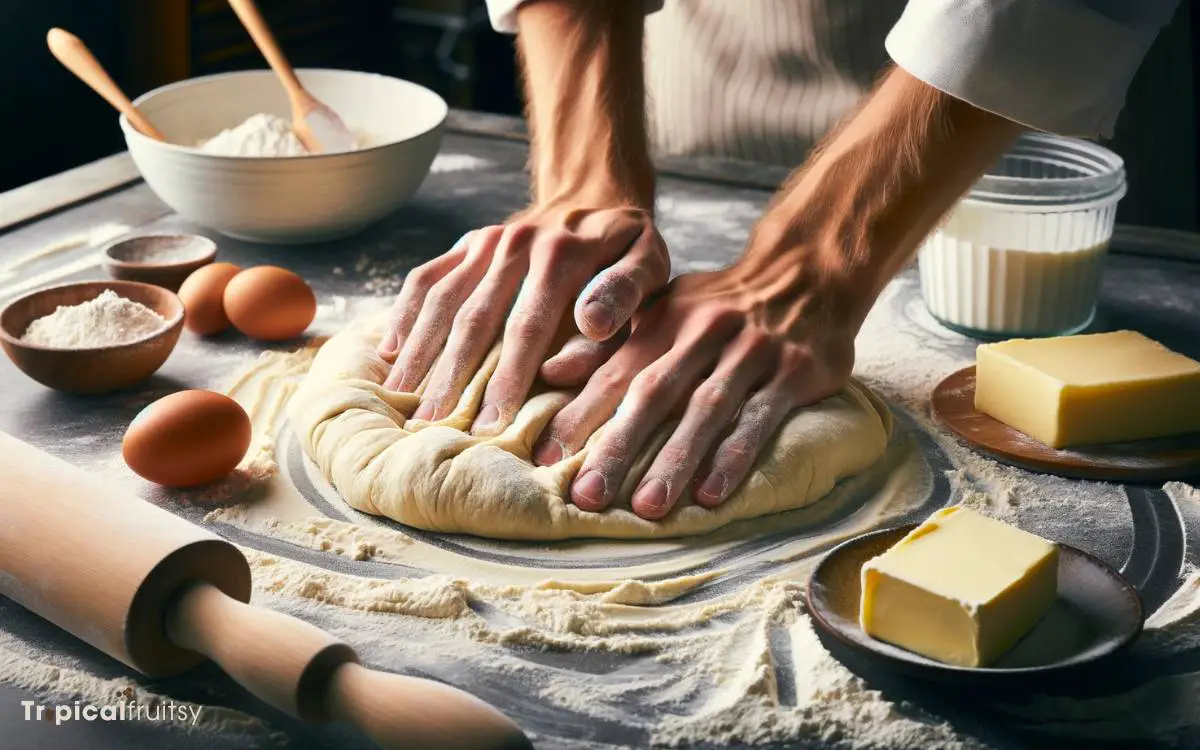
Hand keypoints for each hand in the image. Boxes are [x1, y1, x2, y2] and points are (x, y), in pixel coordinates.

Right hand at [377, 202, 669, 433]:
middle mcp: (515, 243)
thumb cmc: (627, 248)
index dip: (507, 378)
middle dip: (452, 375)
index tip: (492, 425)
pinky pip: (425, 278)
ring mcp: (484, 242)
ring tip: (400, 398)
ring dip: (418, 351)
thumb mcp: (649, 263)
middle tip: (432, 425)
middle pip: (474, 317)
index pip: (527, 325)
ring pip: (441, 300)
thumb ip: (625, 294)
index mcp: (562, 254)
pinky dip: (404, 315)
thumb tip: (592, 324)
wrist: (594, 194)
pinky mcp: (464, 244)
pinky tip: (389, 354)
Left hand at [532, 238, 864, 519]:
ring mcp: (752, 351)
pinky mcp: (795, 371)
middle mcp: (703, 332)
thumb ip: (608, 345)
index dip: (579, 415)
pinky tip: (711, 495)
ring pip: (706, 409)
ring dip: (675, 459)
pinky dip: (734, 456)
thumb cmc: (718, 306)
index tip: (545, 459)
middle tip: (587, 496)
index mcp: (663, 320)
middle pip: (654, 393)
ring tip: (647, 508)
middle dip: (618, 446)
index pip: (614, 372)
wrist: (806, 272)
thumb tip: (549, 374)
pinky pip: (761, 418)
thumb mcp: (662, 311)